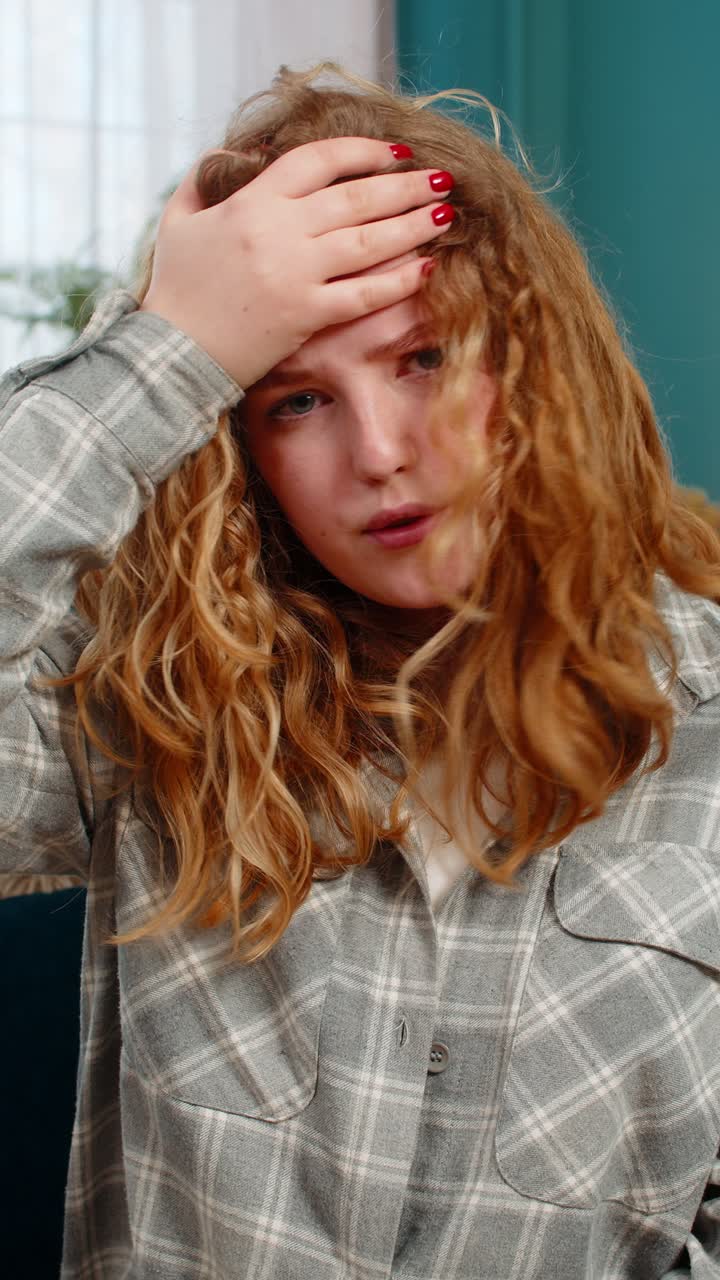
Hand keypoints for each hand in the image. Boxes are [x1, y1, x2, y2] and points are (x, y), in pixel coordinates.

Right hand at [140, 138, 453, 387]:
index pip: (319, 161)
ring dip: (413, 225)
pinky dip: (398, 280)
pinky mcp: (307, 316)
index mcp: (252, 202)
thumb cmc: (175, 287)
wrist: (173, 352)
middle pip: (357, 197)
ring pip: (369, 241)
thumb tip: (240, 152)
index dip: (362, 151)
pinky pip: (364, 294)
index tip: (394, 152)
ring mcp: (296, 275)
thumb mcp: (178, 220)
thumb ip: (206, 179)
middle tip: (442, 178)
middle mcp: (280, 233)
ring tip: (446, 213)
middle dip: (405, 185)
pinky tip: (426, 267)